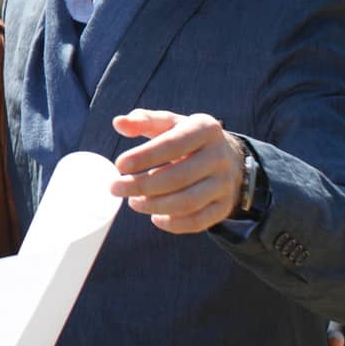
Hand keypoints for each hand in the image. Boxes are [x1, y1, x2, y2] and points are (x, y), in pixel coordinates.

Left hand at [111, 109, 243, 233]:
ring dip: (155, 205)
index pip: (173, 144)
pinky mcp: (224, 206)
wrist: (228, 159)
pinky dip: (173, 224)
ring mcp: (224, 184)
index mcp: (205, 129)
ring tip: (133, 202)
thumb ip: (144, 121)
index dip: (144, 156)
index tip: (119, 165)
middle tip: (116, 188)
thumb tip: (118, 122)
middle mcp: (219, 156)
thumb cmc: (187, 140)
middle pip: (179, 177)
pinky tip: (156, 218)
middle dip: (142, 185)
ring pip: (188, 202)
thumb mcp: (170, 124)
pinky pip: (198, 221)